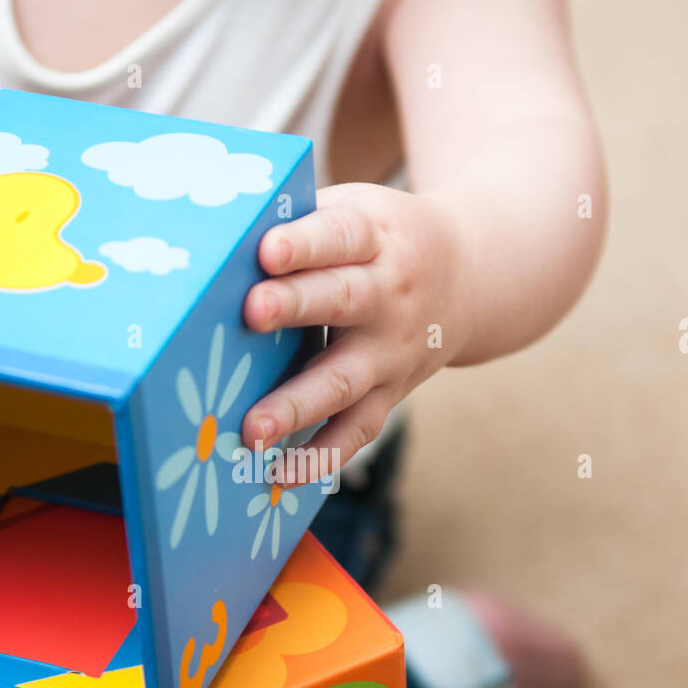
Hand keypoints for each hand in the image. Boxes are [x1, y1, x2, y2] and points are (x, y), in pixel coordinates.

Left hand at [241, 183, 471, 475]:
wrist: (470, 277)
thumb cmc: (381, 239)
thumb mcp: (357, 209)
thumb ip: (301, 221)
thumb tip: (218, 233)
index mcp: (375, 238)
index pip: (340, 236)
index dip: (306, 244)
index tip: (267, 250)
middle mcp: (388, 297)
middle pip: (341, 301)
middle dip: (295, 307)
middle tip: (251, 314)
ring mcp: (391, 353)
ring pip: (343, 380)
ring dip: (297, 405)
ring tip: (251, 429)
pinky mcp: (390, 395)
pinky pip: (357, 431)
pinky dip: (321, 457)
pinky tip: (278, 477)